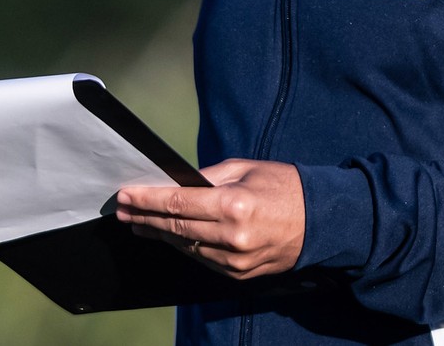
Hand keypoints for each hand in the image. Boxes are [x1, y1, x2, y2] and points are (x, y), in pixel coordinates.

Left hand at [115, 159, 304, 278]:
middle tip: (122, 210)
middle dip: (145, 217)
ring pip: (186, 247)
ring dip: (159, 234)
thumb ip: (210, 177)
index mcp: (233, 204)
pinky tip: (169, 236)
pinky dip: (184, 246)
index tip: (125, 195)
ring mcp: (235, 260)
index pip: (178, 202)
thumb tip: (176, 183)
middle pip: (176, 228)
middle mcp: (232, 235)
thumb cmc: (284, 186)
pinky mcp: (239, 274)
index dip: (147, 199)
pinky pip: (202, 259)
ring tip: (138, 223)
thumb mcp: (246, 169)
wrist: (322, 221)